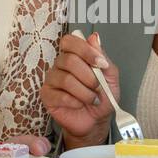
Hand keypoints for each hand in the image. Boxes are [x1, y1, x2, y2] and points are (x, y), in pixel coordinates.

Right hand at [39, 31, 118, 146]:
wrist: (97, 120)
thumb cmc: (102, 97)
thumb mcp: (110, 76)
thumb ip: (103, 57)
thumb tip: (94, 37)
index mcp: (74, 55)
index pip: (70, 41)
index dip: (85, 50)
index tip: (100, 63)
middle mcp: (60, 64)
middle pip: (68, 60)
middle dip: (88, 76)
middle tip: (98, 87)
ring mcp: (52, 80)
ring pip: (65, 79)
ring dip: (84, 92)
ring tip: (93, 99)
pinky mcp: (47, 95)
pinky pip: (59, 95)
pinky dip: (75, 101)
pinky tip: (80, 104)